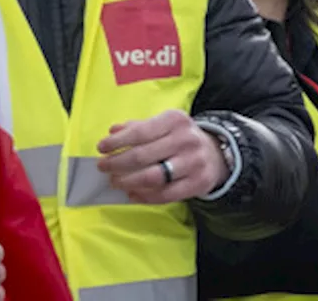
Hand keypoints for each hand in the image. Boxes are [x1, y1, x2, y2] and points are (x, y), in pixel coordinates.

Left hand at [96, 109, 229, 203]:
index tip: (101, 148)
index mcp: (175, 120)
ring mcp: (193, 163)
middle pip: (142, 156)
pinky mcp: (197, 183)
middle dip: (117, 164)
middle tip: (104, 168)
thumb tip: (113, 131)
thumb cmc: (180, 139)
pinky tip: (132, 194)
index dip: (118, 142)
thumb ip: (138, 127)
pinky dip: (144, 196)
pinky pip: (164, 195)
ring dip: (128, 182)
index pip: (141, 132)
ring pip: (152, 177)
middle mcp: (186, 139)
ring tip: (115, 181)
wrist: (215, 154)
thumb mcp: (163, 125)